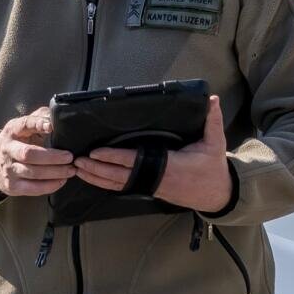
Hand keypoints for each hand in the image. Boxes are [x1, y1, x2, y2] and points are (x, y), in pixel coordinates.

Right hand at [0, 107, 74, 195]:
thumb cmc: (17, 141)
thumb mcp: (23, 126)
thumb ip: (39, 118)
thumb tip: (57, 117)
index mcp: (12, 130)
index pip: (24, 124)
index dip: (37, 124)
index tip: (51, 126)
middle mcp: (7, 149)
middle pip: (29, 154)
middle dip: (52, 157)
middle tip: (70, 157)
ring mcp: (8, 169)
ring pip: (33, 173)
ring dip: (55, 173)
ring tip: (71, 170)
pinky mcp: (11, 186)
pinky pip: (32, 188)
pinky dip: (49, 185)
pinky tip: (61, 181)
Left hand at [72, 95, 230, 213]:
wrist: (216, 195)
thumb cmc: (213, 168)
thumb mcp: (215, 144)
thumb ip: (212, 121)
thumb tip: (213, 99)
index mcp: (169, 166)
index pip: (136, 161)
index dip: (114, 157)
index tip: (96, 152)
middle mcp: (155, 179)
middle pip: (119, 176)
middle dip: (97, 169)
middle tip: (77, 161)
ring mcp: (150, 187)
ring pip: (118, 185)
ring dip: (97, 178)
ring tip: (78, 170)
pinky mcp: (148, 191)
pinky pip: (122, 188)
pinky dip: (106, 184)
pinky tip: (92, 178)